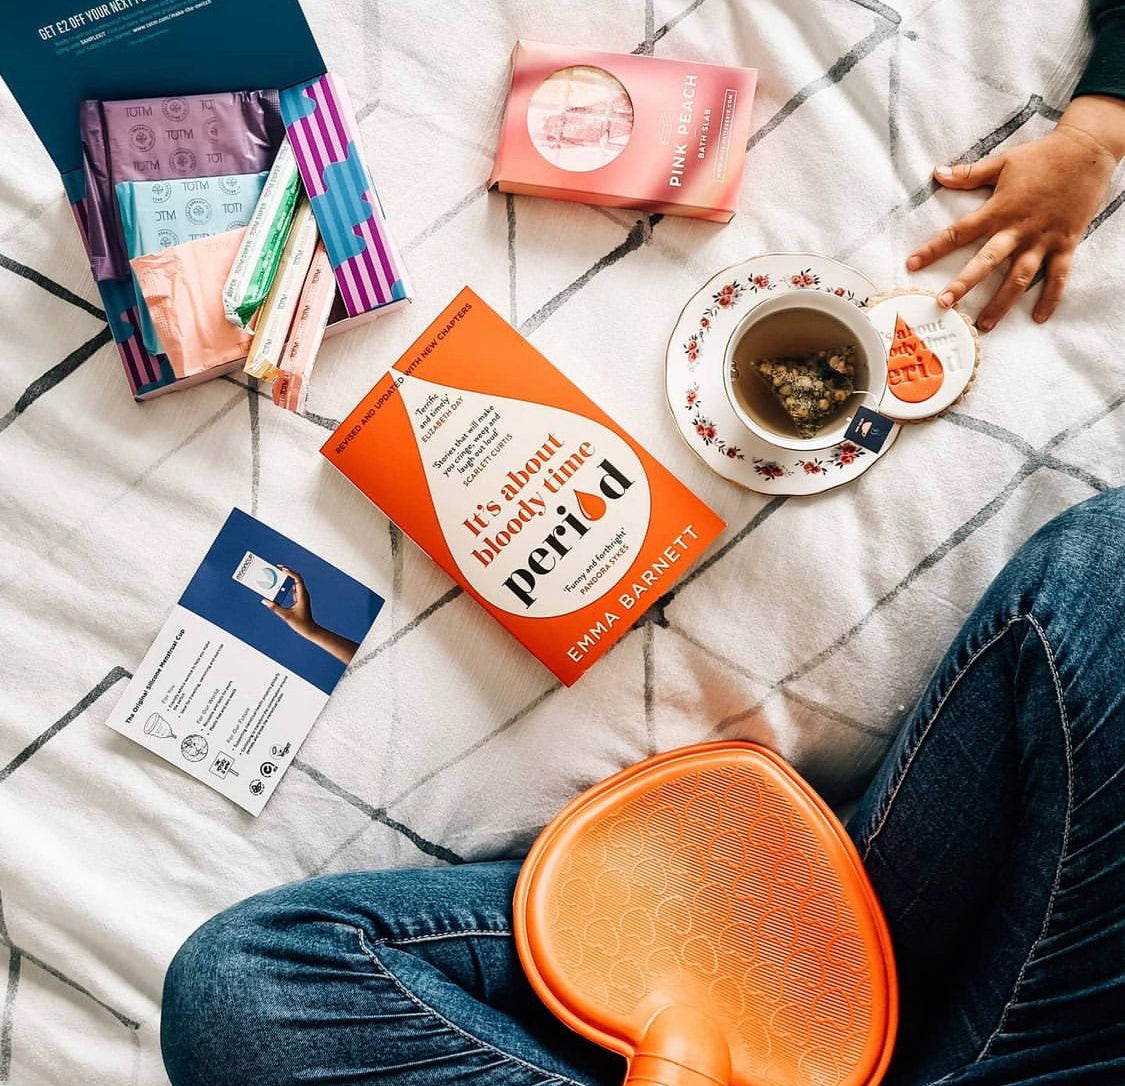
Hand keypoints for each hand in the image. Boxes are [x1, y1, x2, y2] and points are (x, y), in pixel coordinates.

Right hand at [263, 566, 314, 636]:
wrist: (310, 629)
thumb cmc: (300, 623)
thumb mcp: (286, 616)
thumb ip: (275, 608)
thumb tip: (264, 600)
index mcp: (302, 595)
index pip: (297, 579)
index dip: (290, 572)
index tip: (281, 568)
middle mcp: (303, 593)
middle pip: (296, 578)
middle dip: (287, 572)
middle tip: (277, 568)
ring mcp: (302, 596)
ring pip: (295, 582)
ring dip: (287, 577)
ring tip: (277, 574)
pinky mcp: (300, 599)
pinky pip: (293, 588)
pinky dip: (287, 585)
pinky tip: (280, 585)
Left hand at [907, 96, 1124, 330]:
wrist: (1089, 150)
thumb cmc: (1042, 156)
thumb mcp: (1002, 162)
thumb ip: (968, 174)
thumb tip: (936, 173)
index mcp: (999, 210)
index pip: (959, 233)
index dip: (933, 249)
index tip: (912, 265)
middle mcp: (1018, 229)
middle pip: (986, 262)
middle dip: (964, 284)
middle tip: (944, 304)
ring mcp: (1043, 240)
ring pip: (1019, 278)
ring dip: (1001, 303)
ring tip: (984, 324)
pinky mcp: (1066, 243)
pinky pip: (1058, 276)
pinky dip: (1051, 298)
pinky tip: (1040, 318)